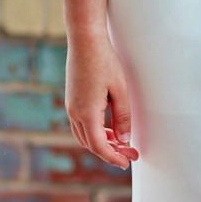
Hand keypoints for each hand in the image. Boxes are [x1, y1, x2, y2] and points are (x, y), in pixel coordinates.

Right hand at [65, 32, 139, 168]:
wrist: (85, 41)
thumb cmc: (105, 62)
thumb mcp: (120, 90)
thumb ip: (123, 117)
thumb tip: (124, 139)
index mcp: (86, 113)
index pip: (99, 146)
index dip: (113, 157)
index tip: (127, 161)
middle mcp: (74, 112)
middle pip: (90, 144)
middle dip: (110, 152)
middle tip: (130, 153)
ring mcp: (70, 106)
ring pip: (84, 135)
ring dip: (102, 142)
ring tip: (121, 142)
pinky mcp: (71, 100)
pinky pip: (81, 124)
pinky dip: (95, 131)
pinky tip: (109, 128)